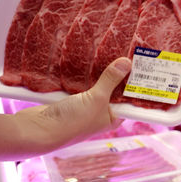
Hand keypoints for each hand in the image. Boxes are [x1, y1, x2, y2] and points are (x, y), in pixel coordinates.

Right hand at [17, 57, 131, 147]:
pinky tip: (87, 61)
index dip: (135, 86)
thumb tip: (127, 63)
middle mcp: (100, 113)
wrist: (38, 128)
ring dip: (98, 73)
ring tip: (110, 53)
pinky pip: (80, 84)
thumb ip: (111, 80)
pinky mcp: (69, 99)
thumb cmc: (73, 121)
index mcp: (113, 118)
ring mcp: (84, 106)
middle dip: (116, 75)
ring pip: (95, 85)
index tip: (142, 67)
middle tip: (126, 54)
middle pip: (112, 90)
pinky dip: (82, 75)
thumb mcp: (97, 99)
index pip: (129, 101)